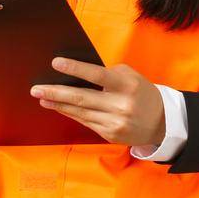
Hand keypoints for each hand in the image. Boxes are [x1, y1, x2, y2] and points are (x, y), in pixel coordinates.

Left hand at [31, 58, 165, 147]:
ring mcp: (114, 122)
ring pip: (79, 112)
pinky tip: (59, 107)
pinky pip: (84, 121)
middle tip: (36, 88)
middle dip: (56, 92)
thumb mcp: (132, 77)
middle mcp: (120, 106)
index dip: (76, 69)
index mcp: (127, 86)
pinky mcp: (109, 134)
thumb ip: (109, 74)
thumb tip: (79, 74)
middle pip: (82, 98)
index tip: (56, 63)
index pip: (98, 75)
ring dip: (58, 104)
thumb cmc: (142, 94)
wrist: (161, 123)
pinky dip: (70, 113)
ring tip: (42, 97)